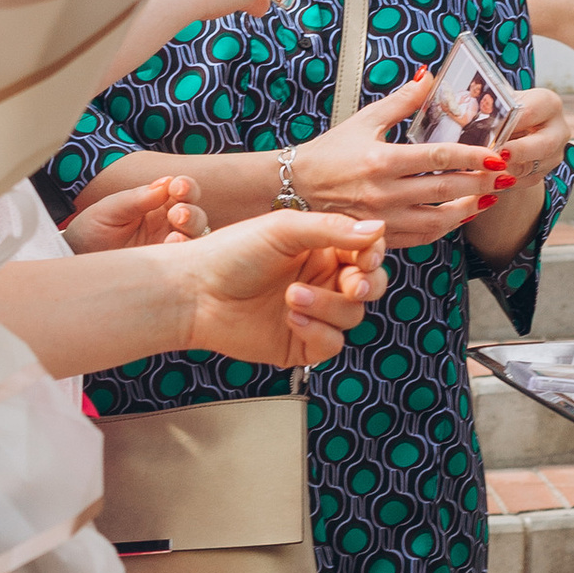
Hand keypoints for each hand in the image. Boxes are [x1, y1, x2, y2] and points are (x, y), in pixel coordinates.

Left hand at [62, 174, 206, 253]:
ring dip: (191, 232)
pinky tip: (171, 249)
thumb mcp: (109, 209)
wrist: (76, 258)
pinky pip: (184, 263)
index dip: (186, 186)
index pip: (183, 190)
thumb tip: (166, 183)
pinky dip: (182, 255)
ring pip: (195, 238)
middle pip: (195, 214)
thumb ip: (137, 198)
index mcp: (159, 203)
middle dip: (191, 212)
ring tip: (175, 235)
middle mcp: (169, 224)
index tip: (177, 187)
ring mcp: (169, 247)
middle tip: (178, 214)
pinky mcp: (167, 270)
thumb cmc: (92, 229)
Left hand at [173, 209, 388, 370]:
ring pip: (351, 316)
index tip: (366, 259)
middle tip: (353, 285)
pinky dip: (318, 331)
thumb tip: (379, 228)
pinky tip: (291, 318)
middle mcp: (321, 280)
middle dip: (366, 285)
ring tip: (291, 296)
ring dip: (328, 306)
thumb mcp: (285, 230)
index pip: (366, 253)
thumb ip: (333, 230)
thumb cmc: (232, 252)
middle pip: (370, 287)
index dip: (373, 256)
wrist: (194, 291)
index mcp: (321, 248)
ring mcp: (312, 313)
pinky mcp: (300, 344)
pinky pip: (331, 344)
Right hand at [288, 73, 509, 244]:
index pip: (439, 157)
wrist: (295, 188)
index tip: (496, 155)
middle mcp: (385, 193)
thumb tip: (428, 77)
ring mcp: (383, 219)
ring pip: (438, 220)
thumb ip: (401, 101)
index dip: (473, 156)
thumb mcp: (364, 120)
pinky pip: (421, 238)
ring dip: (468, 209)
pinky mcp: (380, 236)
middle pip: (446, 189)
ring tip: (489, 197)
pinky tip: (460, 215)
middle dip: (481, 182)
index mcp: (382, 159)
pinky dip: (445, 228)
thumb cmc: (330, 152)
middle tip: (506, 176)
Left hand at [463, 83, 569, 267]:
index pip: (533, 111)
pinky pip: (522, 185)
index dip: (512, 123)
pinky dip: (501, 185)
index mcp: (547, 103)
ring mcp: (553, 156)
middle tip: (494, 159)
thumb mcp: (486, 97)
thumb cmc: (493, 108)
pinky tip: (480, 184)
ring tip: (480, 174)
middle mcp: (557, 129)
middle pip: (542, 146)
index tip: (494, 132)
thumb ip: (467, 92)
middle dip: (517, 154)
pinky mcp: (541, 176)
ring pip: (532, 170)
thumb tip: (425, 78)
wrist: (509, 130)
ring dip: (505, 173)